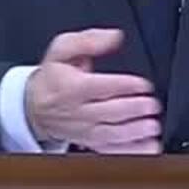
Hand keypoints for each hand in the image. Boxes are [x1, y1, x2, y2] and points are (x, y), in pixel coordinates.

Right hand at [25, 29, 161, 153]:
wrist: (35, 107)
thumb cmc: (53, 78)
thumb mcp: (62, 49)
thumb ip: (88, 40)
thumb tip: (113, 37)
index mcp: (72, 87)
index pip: (100, 87)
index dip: (124, 86)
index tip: (144, 84)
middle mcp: (78, 111)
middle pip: (109, 112)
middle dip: (134, 110)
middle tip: (153, 105)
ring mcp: (85, 130)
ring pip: (111, 134)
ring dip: (134, 132)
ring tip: (153, 126)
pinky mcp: (90, 143)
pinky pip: (111, 151)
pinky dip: (131, 152)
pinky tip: (148, 147)